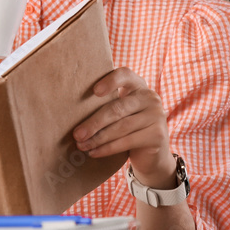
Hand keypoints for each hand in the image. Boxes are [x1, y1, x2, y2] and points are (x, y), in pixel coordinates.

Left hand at [72, 67, 176, 188]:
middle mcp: (150, 97)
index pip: (125, 75)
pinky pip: (127, 141)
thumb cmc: (129, 128)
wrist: (153, 154)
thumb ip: (107, 105)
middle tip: (76, 134)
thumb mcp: (122, 112)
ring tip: (82, 145)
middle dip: (94, 123)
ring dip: (98, 138)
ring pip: (121, 127)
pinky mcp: (157, 135)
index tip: (94, 91)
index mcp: (138, 85)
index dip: (110, 81)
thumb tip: (71, 111)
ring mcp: (156, 116)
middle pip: (117, 108)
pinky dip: (107, 148)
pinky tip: (94, 152)